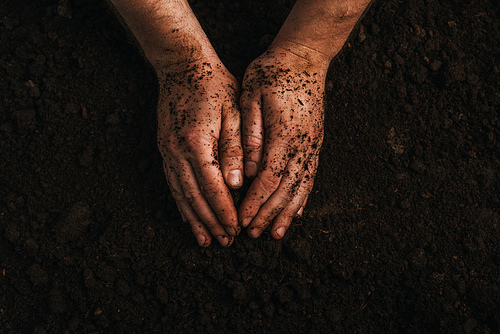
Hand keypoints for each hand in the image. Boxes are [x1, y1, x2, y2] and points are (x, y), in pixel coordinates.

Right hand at [156, 57, 242, 246]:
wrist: (182, 66)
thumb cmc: (214, 86)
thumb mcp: (233, 112)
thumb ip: (234, 149)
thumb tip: (236, 185)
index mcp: (197, 142)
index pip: (213, 187)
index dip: (225, 211)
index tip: (236, 229)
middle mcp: (177, 151)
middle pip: (195, 197)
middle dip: (211, 222)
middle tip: (224, 242)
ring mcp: (167, 151)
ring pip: (180, 194)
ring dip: (193, 219)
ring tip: (205, 240)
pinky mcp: (164, 149)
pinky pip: (172, 183)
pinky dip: (181, 203)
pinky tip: (188, 216)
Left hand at [239, 47, 326, 238]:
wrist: (304, 58)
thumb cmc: (273, 74)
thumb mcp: (252, 97)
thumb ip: (251, 136)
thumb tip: (248, 172)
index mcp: (284, 134)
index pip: (269, 178)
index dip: (255, 203)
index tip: (242, 219)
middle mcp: (303, 145)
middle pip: (286, 189)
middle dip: (268, 214)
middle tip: (254, 234)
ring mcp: (313, 145)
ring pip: (301, 187)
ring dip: (288, 213)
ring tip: (277, 233)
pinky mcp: (315, 143)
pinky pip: (311, 176)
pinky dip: (303, 197)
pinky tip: (297, 211)